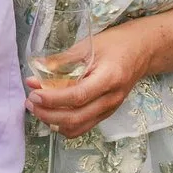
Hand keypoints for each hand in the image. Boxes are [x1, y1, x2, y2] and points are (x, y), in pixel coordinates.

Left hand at [25, 24, 148, 138]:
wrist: (142, 51)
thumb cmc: (115, 44)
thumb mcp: (88, 46)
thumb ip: (61, 61)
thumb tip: (35, 71)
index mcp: (109, 79)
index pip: (78, 96)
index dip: (53, 99)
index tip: (34, 94)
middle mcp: (111, 99)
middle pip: (76, 118)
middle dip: (48, 114)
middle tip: (30, 103)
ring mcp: (110, 109)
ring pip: (78, 127)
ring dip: (54, 122)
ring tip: (37, 108)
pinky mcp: (106, 113)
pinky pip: (83, 126)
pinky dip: (64, 124)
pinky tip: (51, 113)